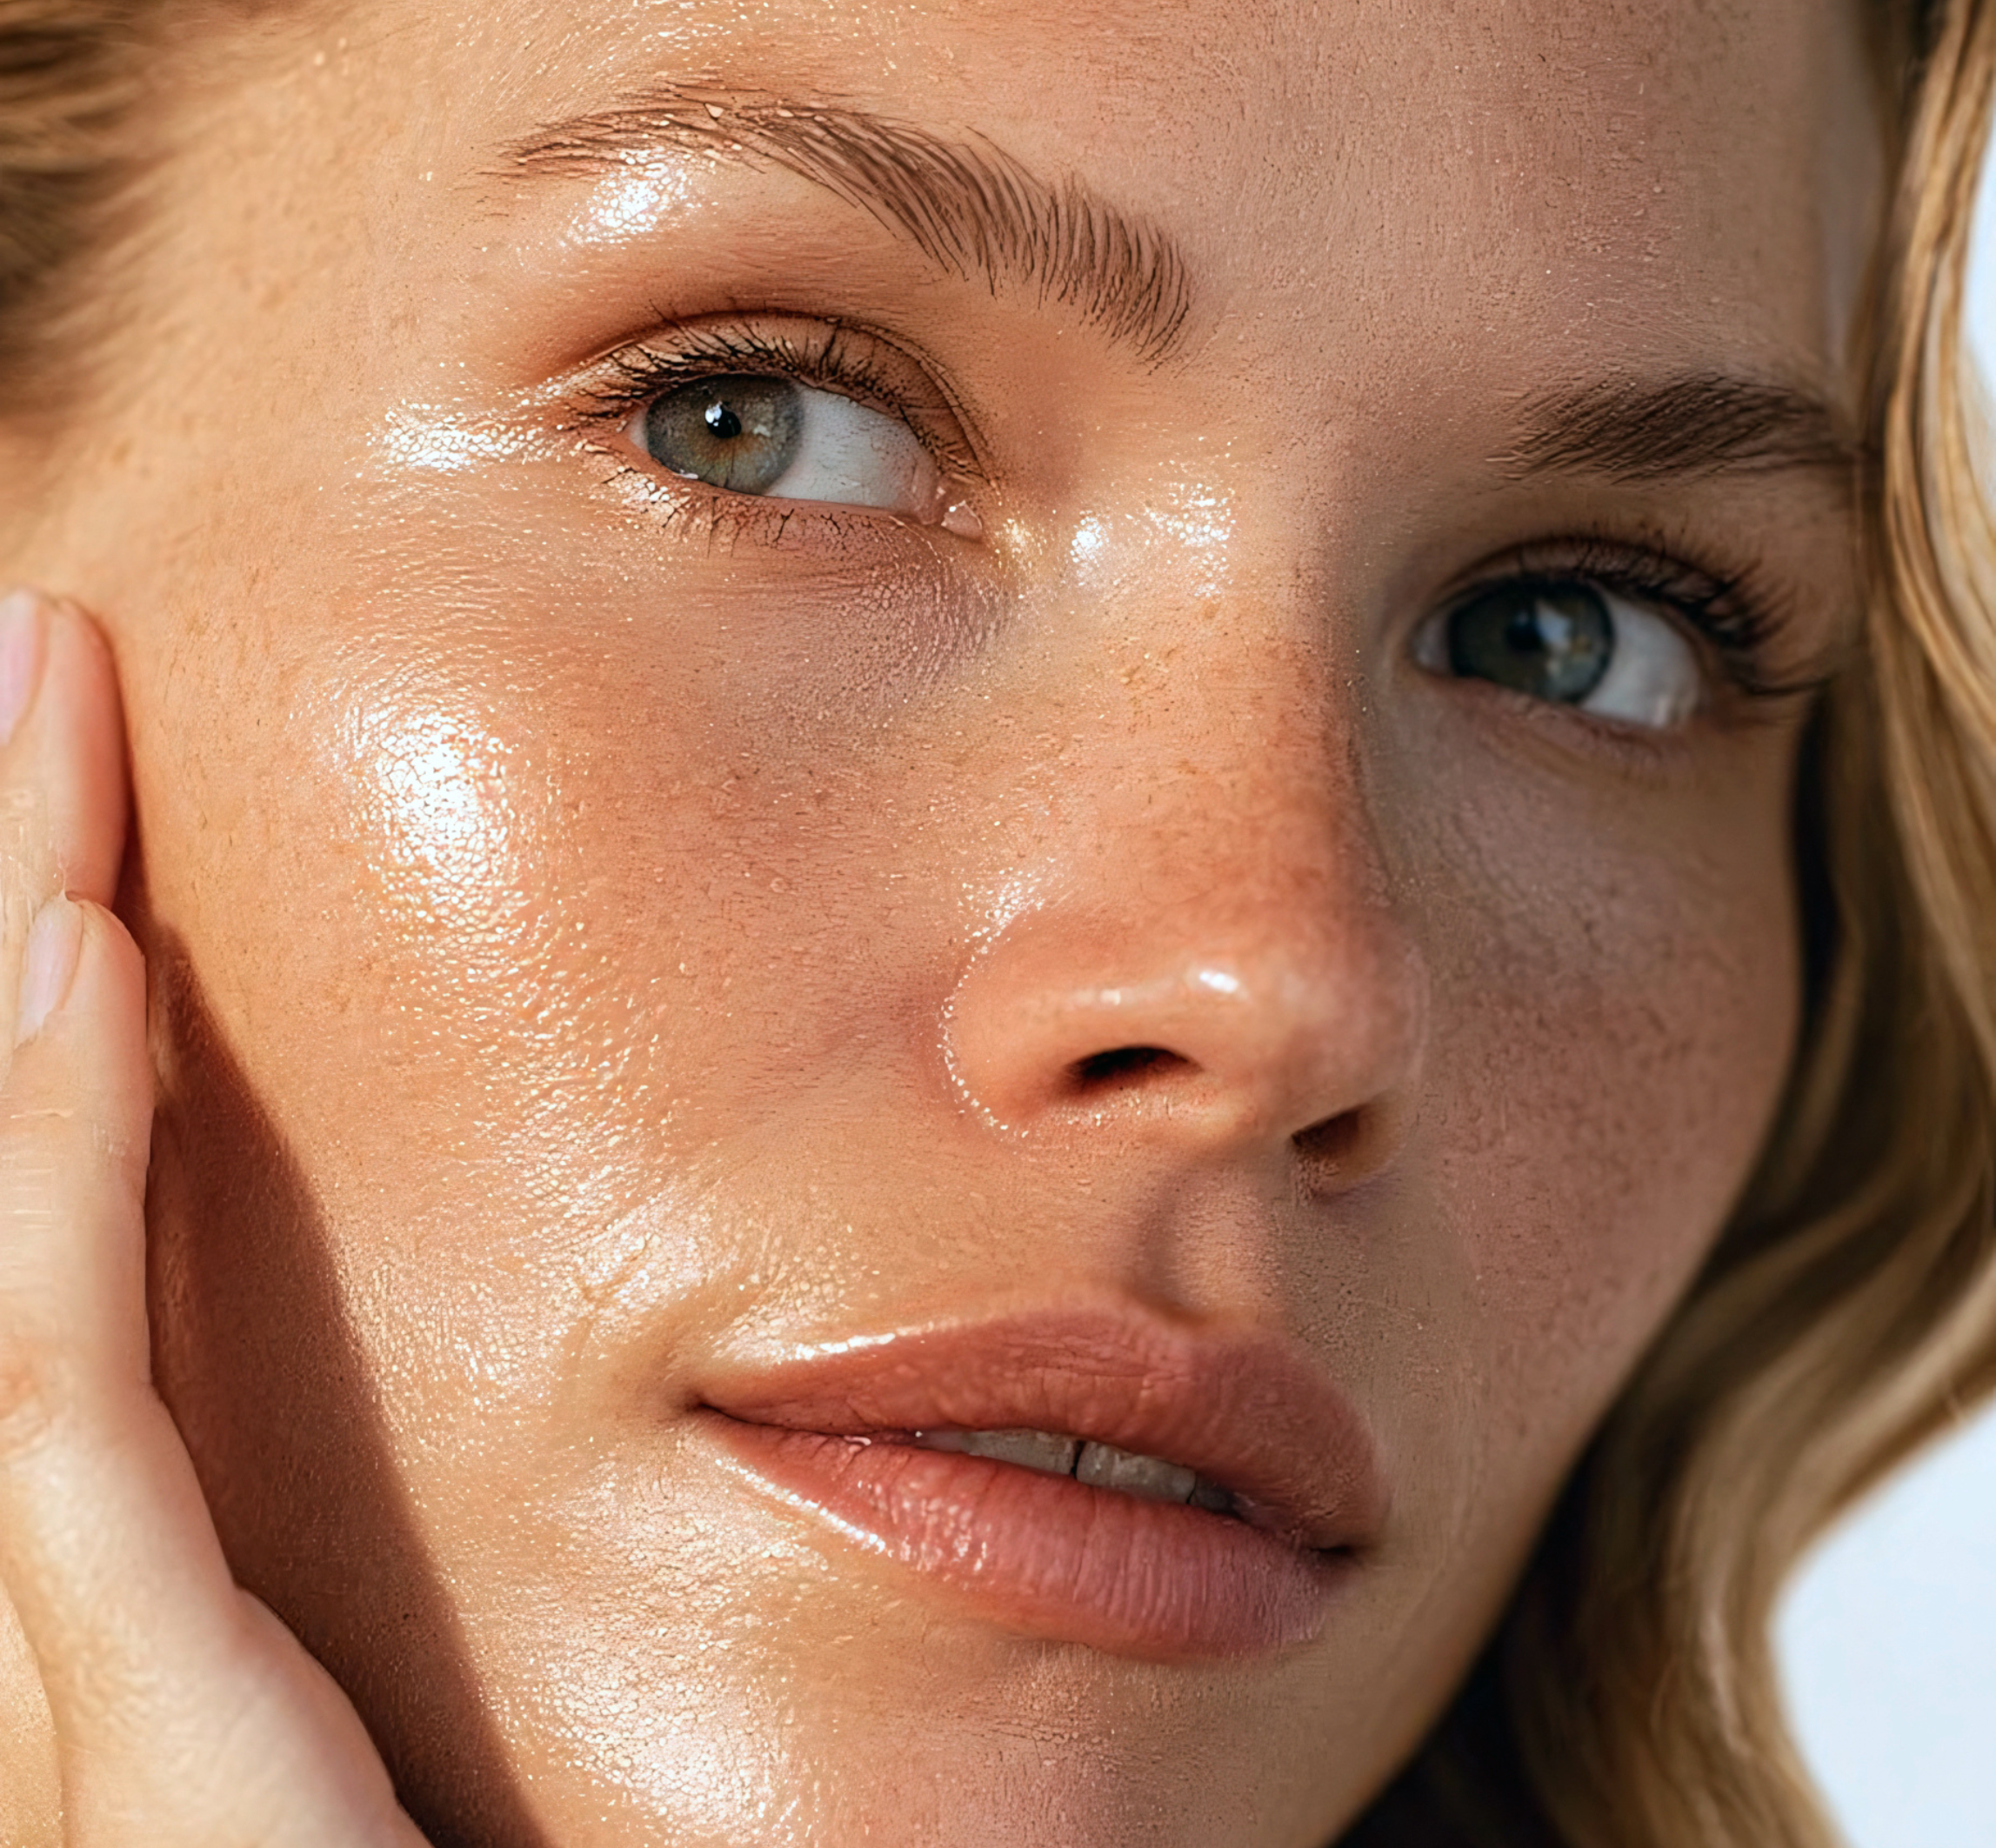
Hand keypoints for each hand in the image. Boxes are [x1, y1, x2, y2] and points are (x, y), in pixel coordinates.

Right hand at [0, 589, 429, 1845]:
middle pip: (10, 1171)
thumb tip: (449, 1404)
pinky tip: (78, 956)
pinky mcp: (126, 1682)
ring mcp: (51, 1624)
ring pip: (9, 1217)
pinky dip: (56, 1149)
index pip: (72, 1218)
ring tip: (33, 704)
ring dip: (9, 942)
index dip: (60, 1019)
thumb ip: (352, 1555)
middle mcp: (51, 1565)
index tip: (99, 831)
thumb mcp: (375, 1697)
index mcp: (127, 1552)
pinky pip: (63, 1368)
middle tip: (29, 678)